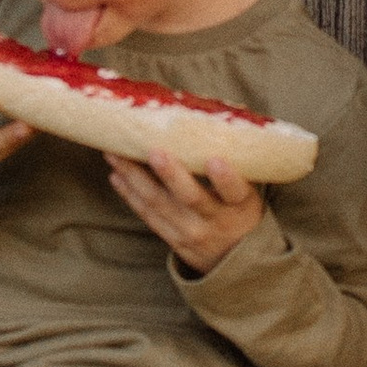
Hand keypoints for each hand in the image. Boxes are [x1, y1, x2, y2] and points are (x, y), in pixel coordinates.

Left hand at [105, 149, 265, 271]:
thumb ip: (237, 159)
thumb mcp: (250, 191)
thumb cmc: (241, 210)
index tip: (215, 160)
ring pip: (160, 204)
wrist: (235, 258)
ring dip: (136, 178)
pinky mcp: (173, 239)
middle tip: (154, 152)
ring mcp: (191, 232)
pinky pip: (149, 216)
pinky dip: (131, 196)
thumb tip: (231, 108)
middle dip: (171, 175)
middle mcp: (215, 220)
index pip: (235, 191)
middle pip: (191, 197)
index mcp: (240, 204)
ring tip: (116, 155)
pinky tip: (117, 176)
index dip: (226, 178)